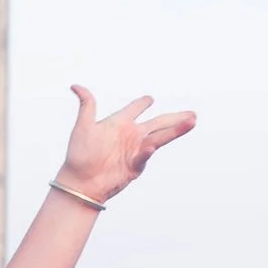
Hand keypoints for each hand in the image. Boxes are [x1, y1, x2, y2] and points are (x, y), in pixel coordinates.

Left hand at [54, 86, 196, 206]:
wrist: (81, 182)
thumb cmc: (80, 155)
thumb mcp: (83, 126)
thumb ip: (87, 105)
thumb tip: (75, 86)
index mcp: (119, 123)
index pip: (135, 109)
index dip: (142, 103)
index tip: (150, 99)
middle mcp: (131, 136)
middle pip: (158, 123)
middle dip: (175, 118)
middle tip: (192, 114)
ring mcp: (135, 151)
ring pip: (160, 137)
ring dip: (176, 130)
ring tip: (192, 122)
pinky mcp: (134, 166)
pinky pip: (143, 157)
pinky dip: (146, 152)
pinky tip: (151, 148)